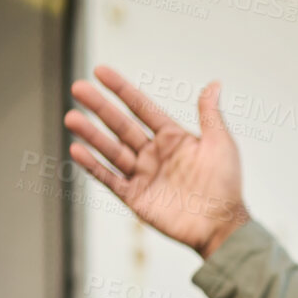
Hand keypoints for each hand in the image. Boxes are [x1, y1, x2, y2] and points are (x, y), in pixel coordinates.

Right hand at [65, 66, 249, 257]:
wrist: (222, 225)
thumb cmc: (226, 184)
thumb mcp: (221, 144)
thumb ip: (210, 114)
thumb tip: (215, 84)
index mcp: (173, 138)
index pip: (141, 107)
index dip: (121, 89)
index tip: (100, 71)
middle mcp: (154, 154)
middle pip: (121, 125)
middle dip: (99, 107)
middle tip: (77, 87)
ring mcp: (144, 175)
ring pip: (112, 150)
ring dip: (91, 134)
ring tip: (71, 117)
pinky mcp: (136, 198)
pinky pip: (110, 179)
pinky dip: (94, 165)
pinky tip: (77, 150)